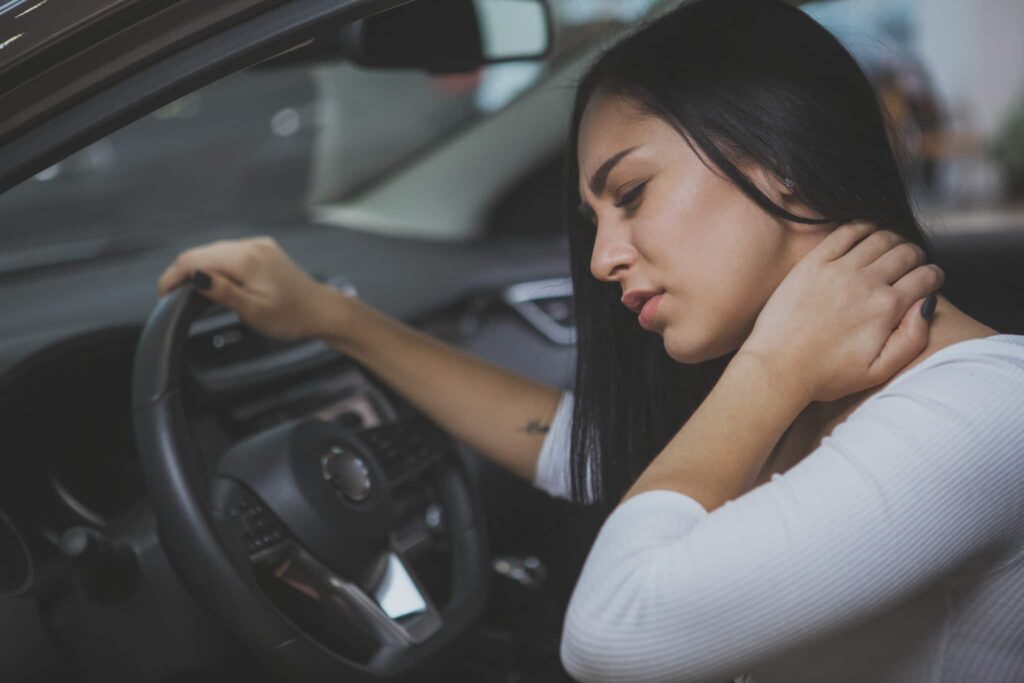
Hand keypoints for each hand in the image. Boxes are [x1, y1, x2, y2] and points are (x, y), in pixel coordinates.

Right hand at [157, 237, 337, 341]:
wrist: (323, 311)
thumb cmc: (291, 317)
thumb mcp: (254, 311)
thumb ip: (222, 292)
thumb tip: (195, 276)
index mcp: (246, 259)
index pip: (195, 259)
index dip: (173, 275)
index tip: (162, 294)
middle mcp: (251, 245)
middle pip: (203, 252)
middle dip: (183, 271)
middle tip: (171, 296)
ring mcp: (259, 245)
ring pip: (216, 251)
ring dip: (199, 267)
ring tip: (189, 292)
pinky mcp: (264, 249)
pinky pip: (231, 253)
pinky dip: (217, 265)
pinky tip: (214, 281)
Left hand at [738, 222, 943, 402]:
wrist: (777, 367)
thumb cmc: (825, 374)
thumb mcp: (879, 371)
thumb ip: (912, 339)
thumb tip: (927, 305)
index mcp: (885, 308)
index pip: (925, 277)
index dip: (934, 276)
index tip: (931, 279)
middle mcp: (865, 283)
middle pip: (905, 252)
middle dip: (917, 256)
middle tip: (913, 263)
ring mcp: (837, 269)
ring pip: (879, 237)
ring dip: (893, 239)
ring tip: (892, 249)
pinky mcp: (812, 264)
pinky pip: (844, 232)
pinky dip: (862, 227)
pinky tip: (866, 232)